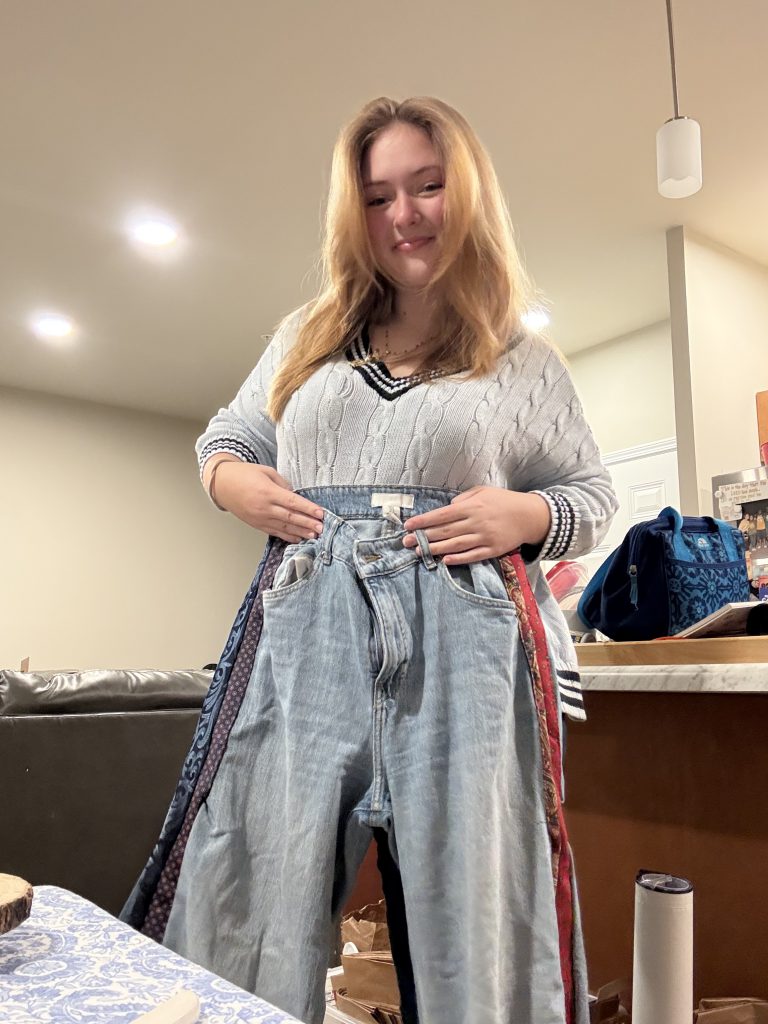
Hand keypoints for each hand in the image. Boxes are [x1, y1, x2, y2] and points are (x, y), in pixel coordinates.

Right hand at [211, 461, 324, 541]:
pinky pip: (274, 532)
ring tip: (314, 535)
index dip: (308, 509)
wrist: (222, 484)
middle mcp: (264, 507)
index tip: (321, 513)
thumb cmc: (244, 474)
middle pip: (290, 517)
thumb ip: (283, 484)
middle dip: (308, 523)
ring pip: (284, 527)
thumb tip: (295, 496)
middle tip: (322, 528)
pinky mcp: (256, 524)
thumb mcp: (266, 471)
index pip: (292, 502)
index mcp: (267, 492)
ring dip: (300, 532)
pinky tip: (298, 538)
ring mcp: (259, 518)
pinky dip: (287, 536)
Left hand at [402, 486, 550, 564]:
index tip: (408, 526)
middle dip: (424, 537)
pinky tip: (445, 560)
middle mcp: (476, 522)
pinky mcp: (493, 550)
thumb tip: (447, 507)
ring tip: (420, 552)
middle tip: (406, 542)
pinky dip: (458, 559)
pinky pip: (473, 556)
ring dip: (436, 549)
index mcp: (472, 506)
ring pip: (456, 545)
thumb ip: (463, 499)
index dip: (424, 521)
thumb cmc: (503, 501)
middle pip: (445, 531)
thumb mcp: (483, 492)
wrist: (530, 515)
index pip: (442, 514)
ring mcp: (485, 537)